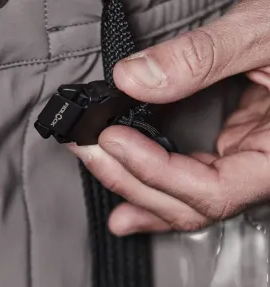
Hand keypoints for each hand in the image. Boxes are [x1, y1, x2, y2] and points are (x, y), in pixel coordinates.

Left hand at [69, 0, 269, 234]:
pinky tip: (122, 186)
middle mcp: (262, 170)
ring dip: (134, 189)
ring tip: (94, 166)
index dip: (157, 171)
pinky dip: (150, 183)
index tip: (113, 140)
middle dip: (132, 183)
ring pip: (185, 201)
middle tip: (87, 151)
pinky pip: (187, 180)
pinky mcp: (231, 149)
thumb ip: (205, 55)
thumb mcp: (269, 28)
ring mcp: (244, 162)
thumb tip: (134, 78)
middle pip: (191, 205)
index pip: (213, 190)